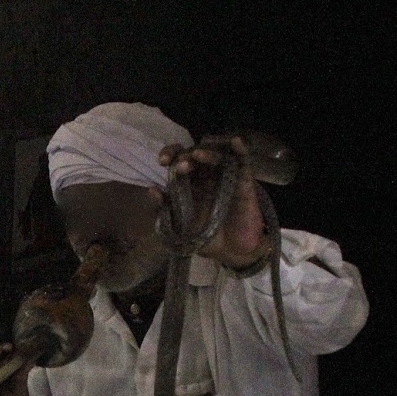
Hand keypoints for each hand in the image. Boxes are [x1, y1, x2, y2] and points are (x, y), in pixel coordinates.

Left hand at [158, 135, 270, 268]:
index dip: (171, 154)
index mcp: (189, 183)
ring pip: (217, 154)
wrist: (231, 253)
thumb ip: (164, 209)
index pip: (178, 160)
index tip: (163, 161)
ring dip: (207, 152)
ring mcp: (226, 177)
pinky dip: (240, 149)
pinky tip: (235, 142)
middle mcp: (207, 176)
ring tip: (197, 156)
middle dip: (186, 156)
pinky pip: (243, 161)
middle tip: (181, 166)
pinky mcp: (244, 182)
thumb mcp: (179, 227)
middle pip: (197, 154)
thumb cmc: (205, 238)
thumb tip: (151, 190)